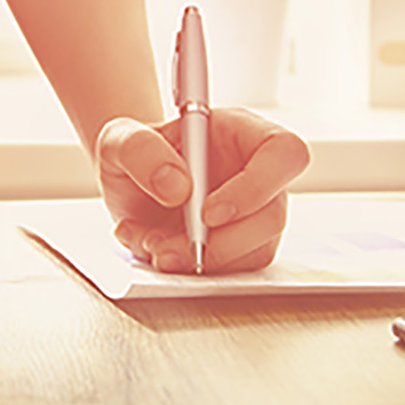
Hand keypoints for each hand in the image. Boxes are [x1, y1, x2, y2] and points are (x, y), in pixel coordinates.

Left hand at [95, 109, 309, 273]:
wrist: (129, 187)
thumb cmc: (135, 155)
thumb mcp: (120, 139)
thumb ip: (140, 150)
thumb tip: (177, 187)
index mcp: (242, 133)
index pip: (284, 153)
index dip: (256, 187)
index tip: (208, 213)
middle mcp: (258, 174)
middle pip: (273, 216)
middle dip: (218, 244)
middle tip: (168, 248)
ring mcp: (254, 214)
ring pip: (256, 252)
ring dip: (200, 262)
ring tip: (152, 245)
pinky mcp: (242, 248)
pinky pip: (232, 272)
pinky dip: (190, 271)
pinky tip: (157, 249)